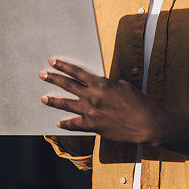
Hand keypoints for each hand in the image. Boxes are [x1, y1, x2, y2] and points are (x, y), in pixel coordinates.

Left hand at [39, 57, 162, 143]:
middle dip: (54, 79)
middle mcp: (93, 97)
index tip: (53, 62)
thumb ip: (109, 85)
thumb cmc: (139, 103)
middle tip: (42, 75)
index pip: (78, 72)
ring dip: (54, 101)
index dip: (64, 66)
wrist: (146, 123)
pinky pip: (75, 124)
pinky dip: (66, 124)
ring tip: (43, 98)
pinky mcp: (93, 126)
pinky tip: (58, 123)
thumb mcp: (124, 86)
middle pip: (68, 85)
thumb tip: (101, 86)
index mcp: (101, 84)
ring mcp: (91, 112)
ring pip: (67, 105)